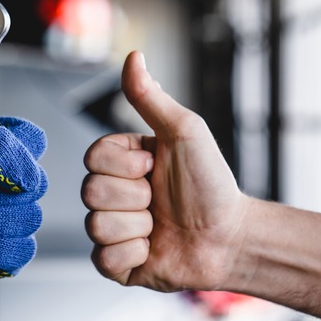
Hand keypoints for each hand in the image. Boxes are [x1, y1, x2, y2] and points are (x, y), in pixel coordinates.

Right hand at [81, 51, 248, 291]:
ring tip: (161, 227)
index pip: (92, 157)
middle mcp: (112, 196)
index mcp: (121, 163)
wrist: (230, 237)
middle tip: (160, 200)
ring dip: (138, 227)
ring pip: (96, 225)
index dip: (125, 165)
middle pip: (90, 191)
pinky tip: (154, 249)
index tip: (154, 167)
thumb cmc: (211, 184)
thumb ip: (151, 98)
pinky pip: (104, 260)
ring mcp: (112, 231)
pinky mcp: (117, 265)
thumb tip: (134, 56)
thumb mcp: (184, 132)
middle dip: (134, 197)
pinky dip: (134, 254)